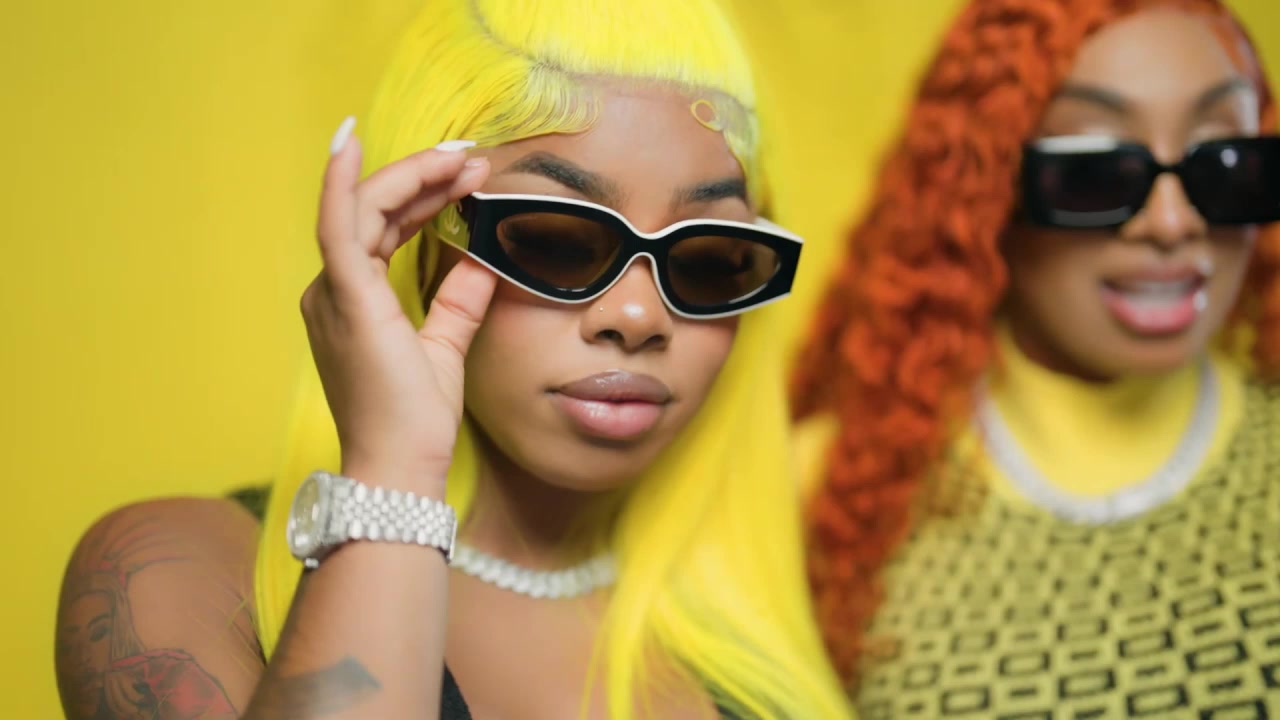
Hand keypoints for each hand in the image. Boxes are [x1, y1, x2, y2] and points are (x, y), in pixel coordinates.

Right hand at [302, 119, 494, 493]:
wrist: (400, 466)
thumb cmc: (415, 420)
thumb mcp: (445, 345)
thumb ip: (459, 300)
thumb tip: (484, 260)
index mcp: (353, 301)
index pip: (385, 229)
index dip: (425, 196)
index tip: (469, 176)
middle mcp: (332, 291)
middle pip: (375, 211)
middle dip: (423, 176)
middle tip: (469, 155)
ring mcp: (333, 293)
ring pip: (365, 208)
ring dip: (412, 175)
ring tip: (459, 156)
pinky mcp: (345, 297)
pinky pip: (338, 225)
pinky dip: (342, 181)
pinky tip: (351, 141)